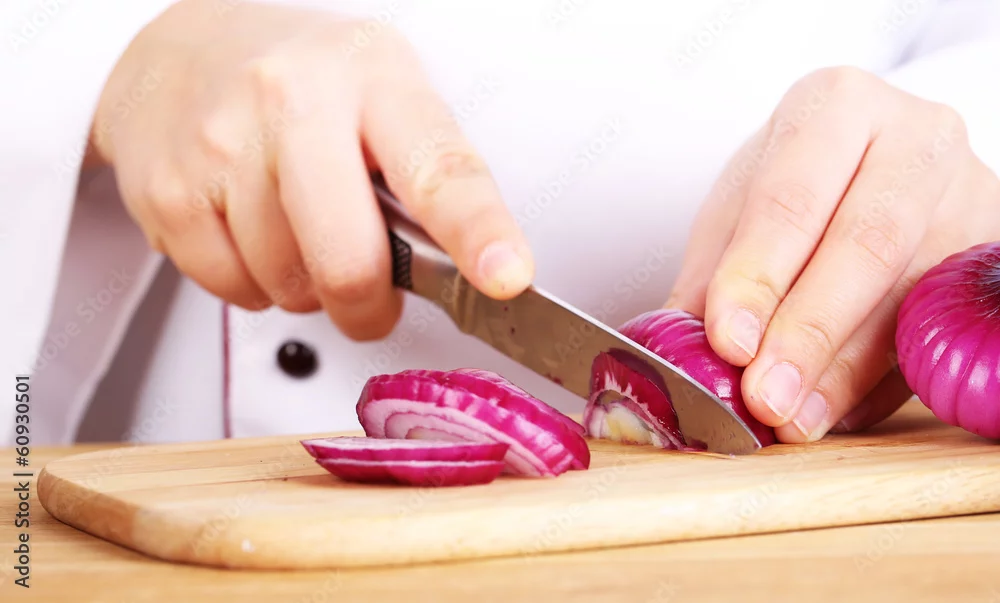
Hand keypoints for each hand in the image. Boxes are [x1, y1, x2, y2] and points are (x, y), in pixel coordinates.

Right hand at [88, 0, 533, 339]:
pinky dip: (251, 284)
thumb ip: (425, 176)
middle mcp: (293, 99)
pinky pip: (232, 290)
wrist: (180, 54)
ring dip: (304, 286)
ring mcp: (221, 144)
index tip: (506, 275)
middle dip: (367, 304)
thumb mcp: (382, 97)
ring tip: (295, 229)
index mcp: (374, 77)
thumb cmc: (304, 87)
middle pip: (349, 260)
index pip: (438, 168)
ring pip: (288, 287)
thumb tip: (464, 276)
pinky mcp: (167, 192)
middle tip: (369, 296)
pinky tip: (249, 232)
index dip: (477, 231)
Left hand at [666, 66, 999, 442]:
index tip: (728, 340)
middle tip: (763, 395)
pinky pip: (933, 331)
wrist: (877, 162)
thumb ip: (711, 277)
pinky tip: (830, 410)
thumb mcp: (739, 207)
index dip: (758, 275)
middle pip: (866, 245)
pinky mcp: (988, 253)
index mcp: (837, 106)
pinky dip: (876, 382)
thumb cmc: (796, 181)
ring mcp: (969, 196)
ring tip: (790, 417)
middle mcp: (916, 140)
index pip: (793, 198)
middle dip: (807, 332)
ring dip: (843, 371)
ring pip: (908, 297)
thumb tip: (682, 357)